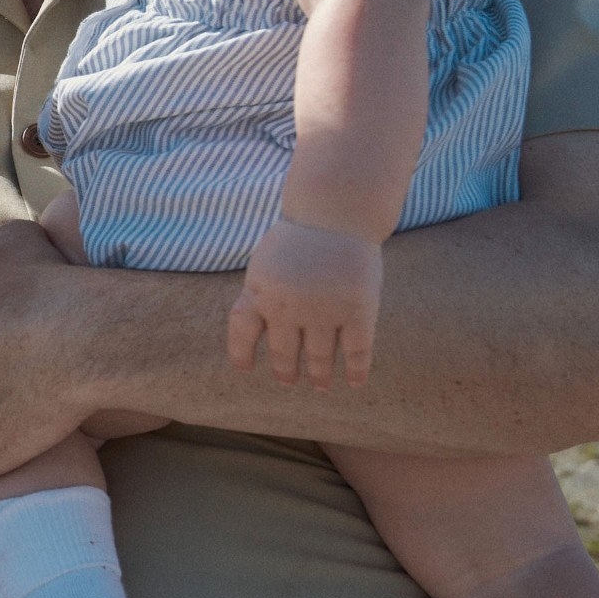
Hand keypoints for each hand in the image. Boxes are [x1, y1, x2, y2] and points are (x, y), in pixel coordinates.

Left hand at [227, 217, 383, 388]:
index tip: (245, 369)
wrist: (337, 212)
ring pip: (319, 358)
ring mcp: (323, 310)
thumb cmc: (300, 238)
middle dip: (286, 372)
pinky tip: (356, 381)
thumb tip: (254, 330)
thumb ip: (259, 295)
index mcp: (260, 291)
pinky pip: (357, 351)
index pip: (242, 331)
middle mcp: (288, 306)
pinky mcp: (357, 309)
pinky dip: (356, 371)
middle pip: (283, 353)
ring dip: (319, 376)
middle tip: (289, 381)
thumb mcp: (266, 263)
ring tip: (320, 385)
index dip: (241, 353)